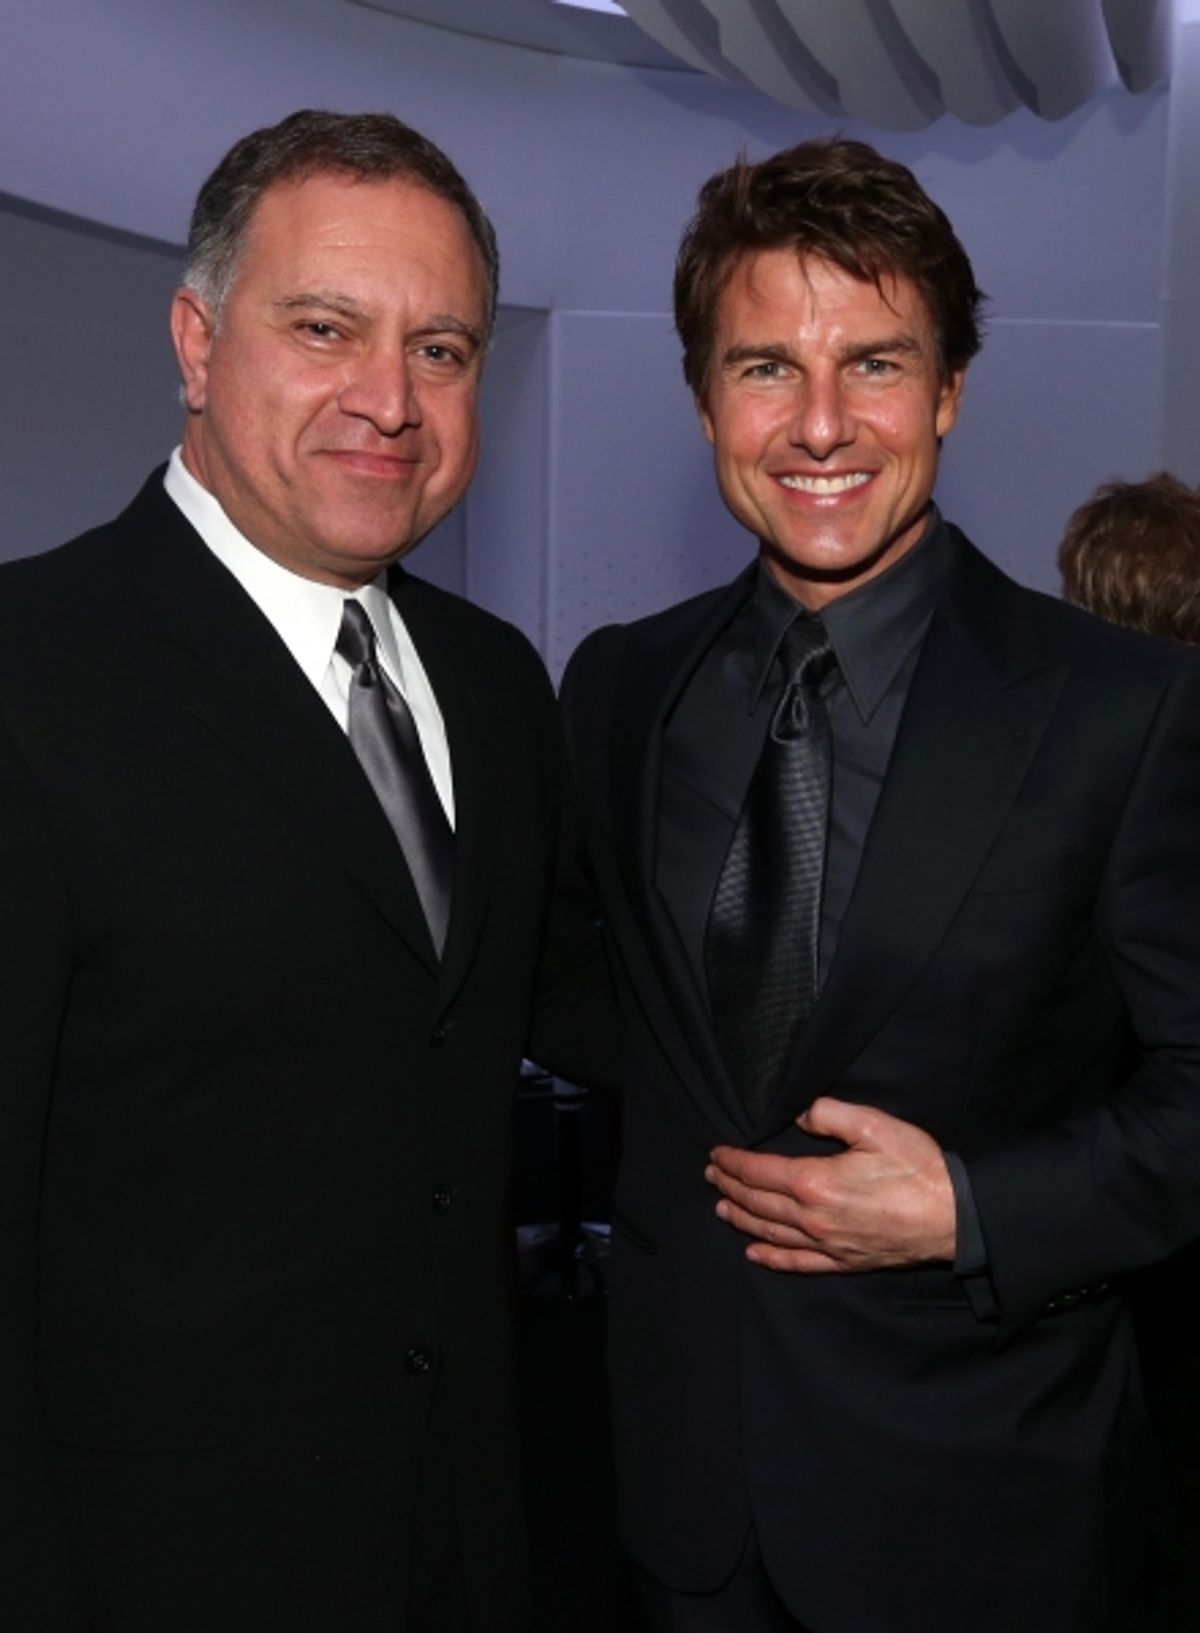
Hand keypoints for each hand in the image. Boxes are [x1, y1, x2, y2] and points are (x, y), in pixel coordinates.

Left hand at [705, 1096, 956, 1272]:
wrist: (954, 1218)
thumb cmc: (917, 1168)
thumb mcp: (873, 1125)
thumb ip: (828, 1114)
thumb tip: (799, 1115)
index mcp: (816, 1182)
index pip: (759, 1172)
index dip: (734, 1162)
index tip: (717, 1154)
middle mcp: (813, 1218)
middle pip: (758, 1203)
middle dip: (730, 1187)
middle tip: (711, 1175)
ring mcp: (827, 1244)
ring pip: (771, 1232)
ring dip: (742, 1218)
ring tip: (722, 1208)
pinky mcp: (843, 1261)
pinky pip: (797, 1263)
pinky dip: (771, 1257)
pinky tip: (754, 1253)